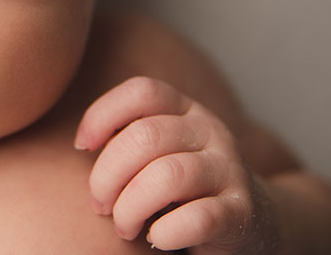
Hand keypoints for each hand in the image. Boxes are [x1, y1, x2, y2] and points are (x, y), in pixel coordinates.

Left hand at [75, 76, 274, 252]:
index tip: (82, 148)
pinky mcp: (241, 212)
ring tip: (124, 227)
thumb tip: (85, 144)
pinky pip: (198, 218)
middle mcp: (211, 131)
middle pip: (145, 137)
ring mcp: (230, 170)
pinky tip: (156, 238)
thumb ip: (127, 140)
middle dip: (107, 175)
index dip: (102, 115)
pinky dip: (166, 232)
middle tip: (100, 205)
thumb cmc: (180, 187)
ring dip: (130, 207)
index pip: (142, 92)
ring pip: (167, 176)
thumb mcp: (156, 152)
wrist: (248, 223)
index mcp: (185, 110)